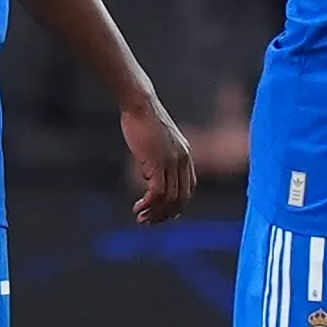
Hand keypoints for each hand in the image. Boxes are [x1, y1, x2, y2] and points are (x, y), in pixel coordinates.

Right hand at [120, 96, 195, 223]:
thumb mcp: (158, 140)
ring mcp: (172, 161)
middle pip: (182, 197)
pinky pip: (158, 192)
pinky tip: (138, 208)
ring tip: (140, 218)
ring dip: (155, 213)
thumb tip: (150, 175)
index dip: (178, 204)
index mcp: (185, 154)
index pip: (189, 187)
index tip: (165, 214)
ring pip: (170, 198)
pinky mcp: (158, 162)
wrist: (140, 104)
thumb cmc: (144, 119)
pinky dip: (149, 204)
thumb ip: (159, 157)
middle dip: (166, 214)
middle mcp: (182, 160)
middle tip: (150, 222)